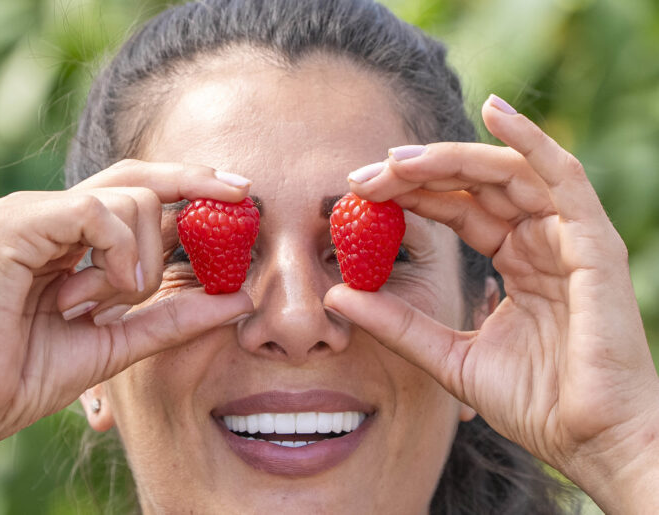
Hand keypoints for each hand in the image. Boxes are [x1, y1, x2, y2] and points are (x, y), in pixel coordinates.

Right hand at [0, 160, 252, 443]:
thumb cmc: (32, 374)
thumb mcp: (123, 341)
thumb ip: (176, 318)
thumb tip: (242, 298)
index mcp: (74, 238)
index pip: (141, 193)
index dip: (192, 186)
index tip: (242, 191)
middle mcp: (53, 215)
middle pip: (141, 178)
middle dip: (197, 182)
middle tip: (243, 191)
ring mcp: (32, 213)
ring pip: (129, 197)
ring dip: (143, 257)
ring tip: (109, 300)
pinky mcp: (14, 224)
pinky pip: (95, 213)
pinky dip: (118, 250)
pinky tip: (107, 288)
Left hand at [324, 95, 658, 511]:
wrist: (591, 443)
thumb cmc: (535, 404)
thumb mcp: (448, 356)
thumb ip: (397, 324)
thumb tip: (336, 297)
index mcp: (516, 261)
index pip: (459, 210)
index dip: (411, 196)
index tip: (358, 194)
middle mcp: (541, 241)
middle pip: (475, 186)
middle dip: (417, 175)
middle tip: (363, 177)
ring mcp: (568, 238)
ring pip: (507, 173)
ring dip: (450, 159)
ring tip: (396, 160)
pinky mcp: (593, 243)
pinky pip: (562, 177)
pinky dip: (531, 140)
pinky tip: (495, 111)